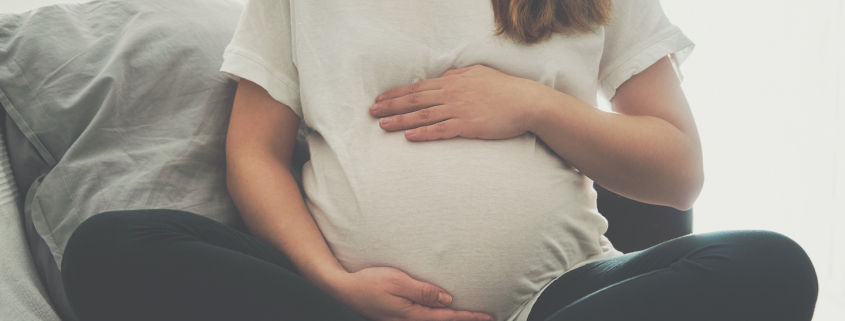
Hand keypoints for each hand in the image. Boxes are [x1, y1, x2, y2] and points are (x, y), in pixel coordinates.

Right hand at [330, 267, 493, 320]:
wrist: (343, 289)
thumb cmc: (368, 282)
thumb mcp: (397, 281)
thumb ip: (423, 291)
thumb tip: (446, 299)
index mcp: (412, 314)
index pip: (447, 317)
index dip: (468, 316)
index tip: (487, 316)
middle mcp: (409, 320)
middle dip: (464, 319)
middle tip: (487, 317)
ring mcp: (402, 320)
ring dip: (452, 318)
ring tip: (469, 315)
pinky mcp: (398, 316)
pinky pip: (424, 318)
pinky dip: (438, 316)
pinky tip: (443, 311)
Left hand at [370, 65, 541, 140]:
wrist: (525, 102)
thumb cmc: (503, 88)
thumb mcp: (478, 74)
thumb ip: (458, 76)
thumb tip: (443, 77)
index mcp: (452, 81)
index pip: (418, 88)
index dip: (396, 94)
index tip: (380, 99)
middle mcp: (451, 94)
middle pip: (414, 100)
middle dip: (391, 106)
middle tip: (372, 112)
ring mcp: (458, 110)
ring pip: (422, 116)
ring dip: (400, 120)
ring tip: (383, 126)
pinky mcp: (467, 126)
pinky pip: (440, 130)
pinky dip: (423, 133)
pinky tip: (408, 136)